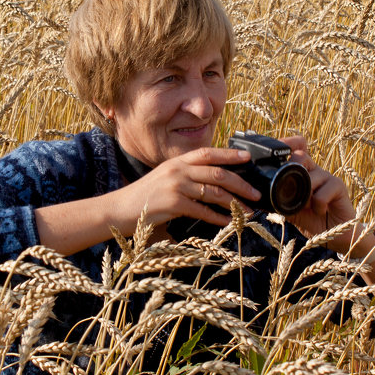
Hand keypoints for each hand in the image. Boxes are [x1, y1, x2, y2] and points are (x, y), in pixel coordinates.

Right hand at [109, 147, 260, 234]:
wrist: (118, 209)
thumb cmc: (143, 197)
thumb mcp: (164, 179)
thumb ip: (184, 176)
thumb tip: (211, 182)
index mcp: (176, 161)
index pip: (208, 153)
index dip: (230, 154)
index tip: (248, 158)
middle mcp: (177, 170)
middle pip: (217, 172)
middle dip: (241, 183)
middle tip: (256, 193)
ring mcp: (175, 186)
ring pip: (214, 191)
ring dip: (235, 202)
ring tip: (249, 210)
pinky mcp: (173, 204)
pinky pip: (203, 210)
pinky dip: (219, 217)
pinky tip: (228, 222)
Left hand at [280, 135, 361, 249]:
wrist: (334, 234)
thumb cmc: (311, 219)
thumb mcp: (291, 209)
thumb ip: (279, 201)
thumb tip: (260, 198)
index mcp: (302, 172)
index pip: (295, 151)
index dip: (287, 144)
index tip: (278, 146)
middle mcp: (315, 170)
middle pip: (300, 156)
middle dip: (292, 171)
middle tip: (292, 193)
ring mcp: (327, 176)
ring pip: (309, 178)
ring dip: (304, 198)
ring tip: (308, 207)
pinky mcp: (338, 185)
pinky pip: (320, 195)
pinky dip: (317, 207)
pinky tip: (321, 211)